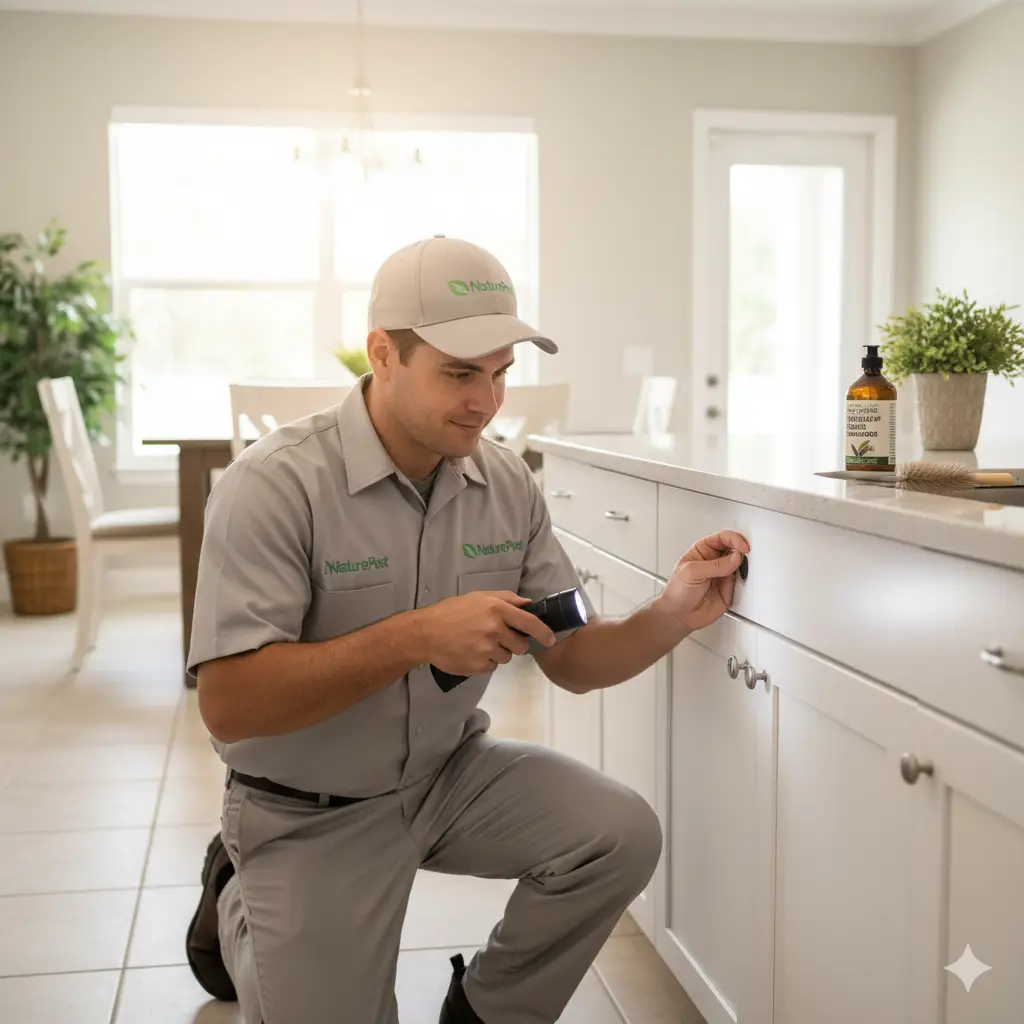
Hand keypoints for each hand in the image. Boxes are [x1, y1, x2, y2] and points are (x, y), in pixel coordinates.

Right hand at [416, 591, 556, 676]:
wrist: (426, 633)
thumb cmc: (452, 611)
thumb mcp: (478, 597)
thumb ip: (505, 599)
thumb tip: (527, 604)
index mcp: (497, 609)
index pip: (529, 623)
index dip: (543, 633)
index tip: (550, 639)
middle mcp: (495, 629)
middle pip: (520, 645)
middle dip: (514, 644)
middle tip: (497, 638)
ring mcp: (486, 649)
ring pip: (506, 658)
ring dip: (498, 653)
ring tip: (479, 644)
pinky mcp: (478, 666)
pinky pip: (492, 667)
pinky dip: (485, 662)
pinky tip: (472, 652)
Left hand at [660, 531, 749, 632]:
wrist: (679, 616)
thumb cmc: (677, 592)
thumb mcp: (692, 572)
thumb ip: (715, 565)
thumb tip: (735, 558)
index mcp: (703, 550)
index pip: (722, 538)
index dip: (734, 539)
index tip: (742, 547)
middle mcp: (714, 561)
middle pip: (734, 548)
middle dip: (742, 551)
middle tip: (746, 556)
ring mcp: (723, 574)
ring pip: (740, 565)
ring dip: (746, 565)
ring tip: (743, 570)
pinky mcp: (729, 589)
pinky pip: (742, 581)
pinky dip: (747, 580)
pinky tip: (743, 581)